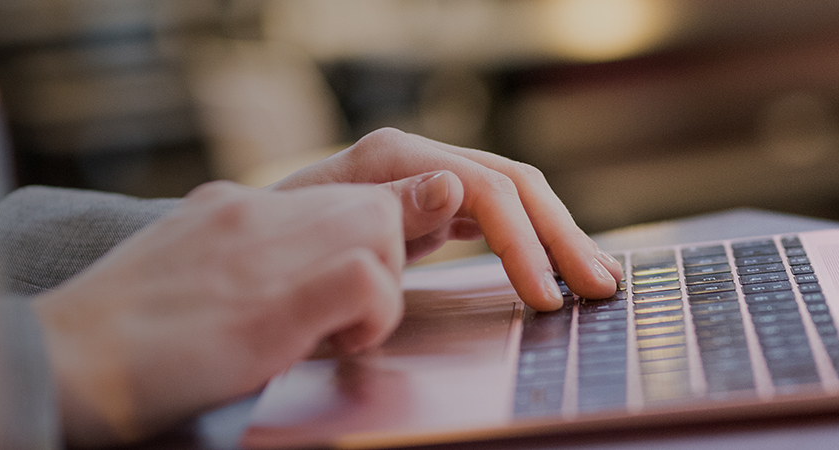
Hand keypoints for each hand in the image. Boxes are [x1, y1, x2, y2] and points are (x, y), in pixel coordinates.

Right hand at [31, 181, 415, 444]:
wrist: (63, 361)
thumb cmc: (113, 341)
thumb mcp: (180, 270)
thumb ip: (235, 259)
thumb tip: (281, 280)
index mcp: (229, 207)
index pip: (337, 191)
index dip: (365, 237)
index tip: (352, 290)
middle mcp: (250, 211)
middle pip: (371, 200)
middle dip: (383, 258)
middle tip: (350, 316)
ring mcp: (260, 252)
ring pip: (379, 223)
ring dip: (383, 283)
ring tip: (344, 332)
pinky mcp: (272, 305)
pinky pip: (366, 277)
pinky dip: (375, 314)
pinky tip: (342, 346)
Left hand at [274, 128, 622, 310]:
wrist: (239, 253)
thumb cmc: (273, 253)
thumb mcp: (324, 234)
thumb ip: (391, 212)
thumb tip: (454, 189)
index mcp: (394, 158)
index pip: (485, 190)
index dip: (523, 243)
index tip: (544, 296)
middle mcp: (417, 160)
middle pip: (513, 185)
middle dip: (561, 237)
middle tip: (599, 287)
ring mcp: (426, 179)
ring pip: (514, 197)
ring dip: (558, 238)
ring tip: (597, 278)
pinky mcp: (430, 205)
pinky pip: (495, 215)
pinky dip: (531, 241)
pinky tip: (556, 266)